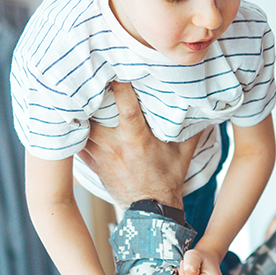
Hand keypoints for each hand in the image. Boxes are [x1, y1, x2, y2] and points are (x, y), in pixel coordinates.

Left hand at [77, 80, 197, 208]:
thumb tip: (205, 107)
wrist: (150, 211)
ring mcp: (101, 154)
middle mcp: (116, 144)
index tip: (115, 64)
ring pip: (83, 126)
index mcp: (138, 139)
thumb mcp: (183, 153)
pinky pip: (76, 143)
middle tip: (84, 70)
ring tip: (75, 88)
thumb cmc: (168, 179)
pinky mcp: (92, 163)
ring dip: (79, 108)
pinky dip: (73, 129)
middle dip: (90, 92)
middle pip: (96, 112)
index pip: (127, 105)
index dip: (120, 84)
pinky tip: (70, 114)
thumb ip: (191, 129)